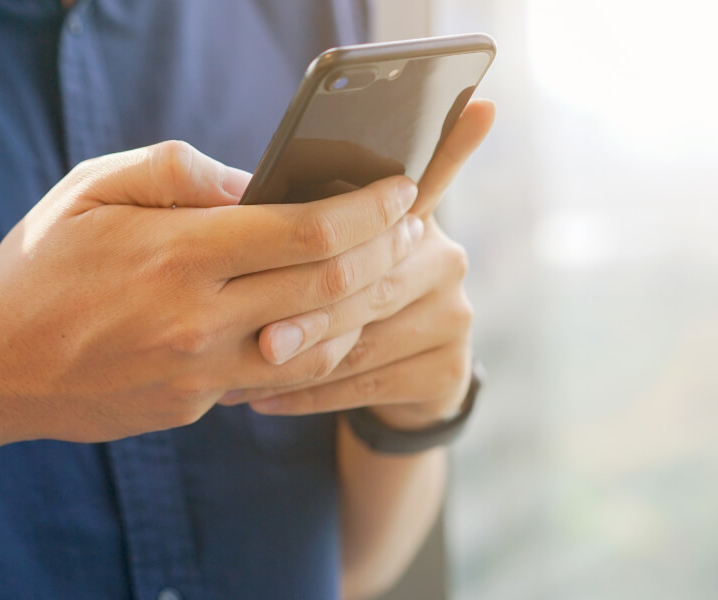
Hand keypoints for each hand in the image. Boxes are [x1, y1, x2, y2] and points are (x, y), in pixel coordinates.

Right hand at [0, 141, 423, 443]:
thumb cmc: (41, 264)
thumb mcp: (95, 188)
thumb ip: (180, 172)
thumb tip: (256, 184)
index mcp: (179, 254)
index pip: (308, 231)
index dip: (368, 209)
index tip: (401, 190)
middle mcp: (199, 320)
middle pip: (330, 287)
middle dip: (388, 251)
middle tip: (411, 226)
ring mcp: (202, 373)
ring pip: (322, 343)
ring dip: (368, 303)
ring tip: (386, 268)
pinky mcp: (198, 406)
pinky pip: (284, 378)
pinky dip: (323, 346)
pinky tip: (333, 318)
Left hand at [221, 99, 495, 428]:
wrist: (388, 386)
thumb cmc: (333, 306)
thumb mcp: (321, 261)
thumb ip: (300, 226)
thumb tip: (239, 192)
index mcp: (411, 220)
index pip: (429, 178)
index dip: (453, 147)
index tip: (478, 106)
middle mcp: (443, 259)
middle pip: (369, 280)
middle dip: (307, 310)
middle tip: (255, 336)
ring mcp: (454, 315)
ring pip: (363, 337)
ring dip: (299, 360)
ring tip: (240, 375)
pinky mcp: (449, 368)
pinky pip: (366, 382)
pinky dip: (308, 394)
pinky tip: (265, 398)